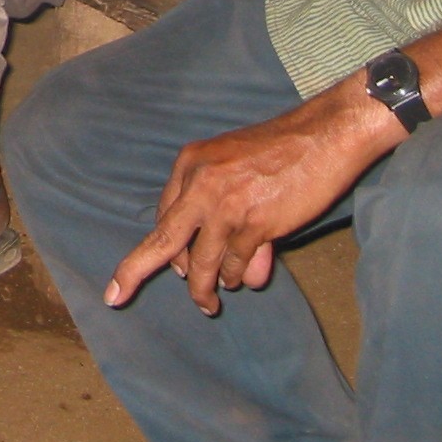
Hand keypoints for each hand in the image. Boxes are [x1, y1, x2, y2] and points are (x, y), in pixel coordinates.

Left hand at [107, 83, 399, 315]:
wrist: (323, 136)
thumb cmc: (281, 151)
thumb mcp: (231, 165)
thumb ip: (215, 206)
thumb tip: (213, 259)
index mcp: (190, 164)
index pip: (163, 216)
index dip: (155, 247)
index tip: (130, 271)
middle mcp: (200, 185)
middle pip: (163, 241)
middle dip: (136, 272)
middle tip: (118, 296)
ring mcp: (226, 207)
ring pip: (202, 264)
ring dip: (204, 290)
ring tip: (209, 305)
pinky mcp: (255, 225)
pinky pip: (236, 266)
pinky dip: (240, 277)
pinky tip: (247, 279)